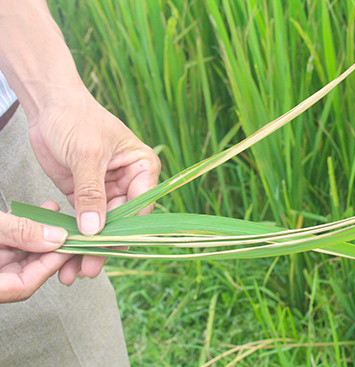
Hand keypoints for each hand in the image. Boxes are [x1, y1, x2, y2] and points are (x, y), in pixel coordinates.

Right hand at [0, 201, 69, 302]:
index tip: (67, 246)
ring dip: (38, 234)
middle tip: (68, 230)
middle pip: (25, 271)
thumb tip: (57, 238)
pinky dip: (21, 230)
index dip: (49, 266)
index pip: (24, 286)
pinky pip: (7, 244)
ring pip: (18, 255)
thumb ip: (20, 232)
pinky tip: (36, 213)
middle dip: (49, 247)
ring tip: (54, 214)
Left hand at [27, 89, 160, 280]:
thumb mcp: (86, 155)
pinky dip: (75, 238)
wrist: (49, 105)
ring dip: (88, 247)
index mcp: (141, 167)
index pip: (139, 206)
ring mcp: (107, 190)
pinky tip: (65, 254)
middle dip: (104, 245)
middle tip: (87, 268)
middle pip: (120, 222)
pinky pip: (84, 221)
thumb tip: (95, 230)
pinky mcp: (85, 194)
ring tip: (71, 270)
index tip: (107, 250)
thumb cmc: (76, 118)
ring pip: (102, 227)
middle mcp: (129, 181)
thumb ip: (91, 193)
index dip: (124, 230)